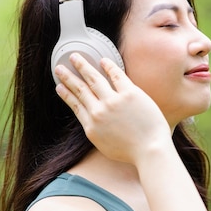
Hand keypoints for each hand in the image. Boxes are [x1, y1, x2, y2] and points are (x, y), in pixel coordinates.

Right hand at [54, 54, 171, 163]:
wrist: (150, 151)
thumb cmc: (133, 152)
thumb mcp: (105, 146)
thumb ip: (97, 132)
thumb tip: (93, 123)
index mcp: (92, 126)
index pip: (75, 105)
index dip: (66, 94)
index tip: (59, 87)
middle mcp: (99, 112)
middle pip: (80, 89)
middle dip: (68, 77)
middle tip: (59, 68)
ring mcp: (114, 102)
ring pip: (93, 78)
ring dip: (82, 66)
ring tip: (75, 57)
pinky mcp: (130, 94)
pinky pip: (116, 75)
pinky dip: (108, 66)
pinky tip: (103, 60)